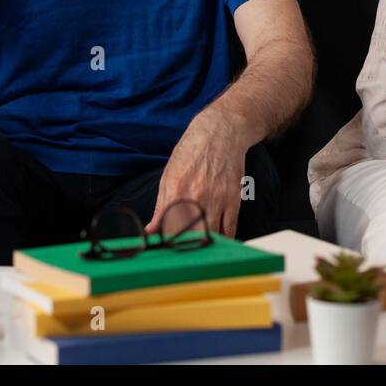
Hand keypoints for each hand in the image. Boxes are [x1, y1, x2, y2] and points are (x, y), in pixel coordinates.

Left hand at [144, 118, 246, 238]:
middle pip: (190, 236)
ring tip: (198, 249)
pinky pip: (230, 229)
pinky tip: (217, 242)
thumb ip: (160, 206)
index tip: (165, 249)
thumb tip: (151, 230)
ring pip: (211, 235)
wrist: (221, 132)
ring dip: (204, 245)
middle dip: (184, 248)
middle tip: (181, 253)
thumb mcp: (169, 175)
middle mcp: (196, 197)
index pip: (168, 228)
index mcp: (175, 191)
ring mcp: (217, 199)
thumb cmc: (192, 152)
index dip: (165, 243)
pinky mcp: (233, 200)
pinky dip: (223, 240)